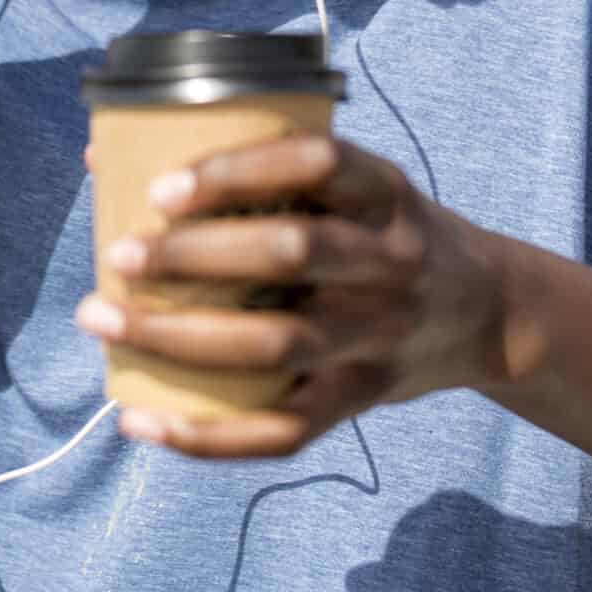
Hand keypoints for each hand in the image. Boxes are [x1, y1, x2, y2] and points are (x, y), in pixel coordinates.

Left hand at [74, 132, 507, 457]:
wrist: (487, 311)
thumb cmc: (383, 233)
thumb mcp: (356, 186)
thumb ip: (263, 171)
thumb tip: (109, 156)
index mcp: (385, 192)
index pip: (318, 164)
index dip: (237, 171)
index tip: (162, 187)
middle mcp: (390, 260)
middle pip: (292, 255)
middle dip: (195, 256)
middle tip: (120, 257)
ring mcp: (379, 336)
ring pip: (278, 345)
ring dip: (180, 338)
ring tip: (104, 321)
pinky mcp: (362, 398)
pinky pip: (284, 430)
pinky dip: (208, 435)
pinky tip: (143, 420)